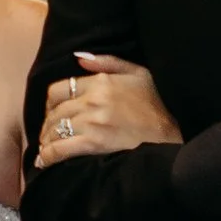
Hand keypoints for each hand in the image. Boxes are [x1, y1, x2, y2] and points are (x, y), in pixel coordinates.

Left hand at [36, 52, 182, 168]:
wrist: (176, 131)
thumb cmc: (159, 103)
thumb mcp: (138, 73)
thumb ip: (107, 62)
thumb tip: (78, 58)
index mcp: (101, 82)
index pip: (58, 89)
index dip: (51, 104)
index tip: (53, 113)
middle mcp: (93, 100)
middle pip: (54, 112)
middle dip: (48, 125)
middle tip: (48, 135)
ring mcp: (92, 122)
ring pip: (54, 130)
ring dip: (46, 141)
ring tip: (46, 149)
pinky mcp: (95, 144)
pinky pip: (61, 149)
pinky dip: (48, 156)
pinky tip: (45, 162)